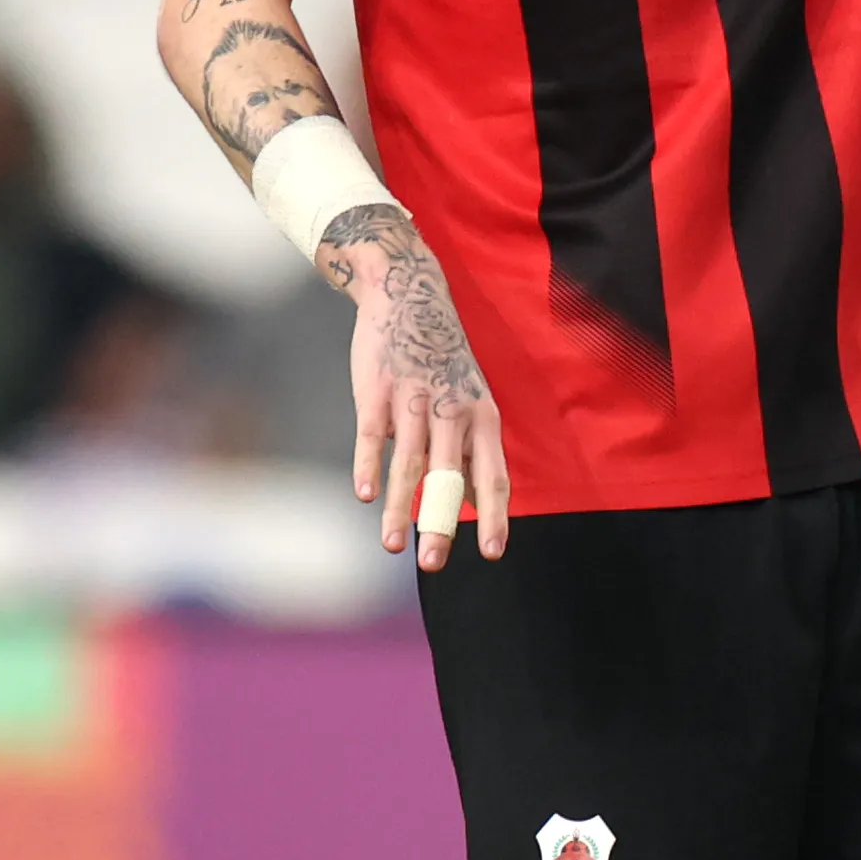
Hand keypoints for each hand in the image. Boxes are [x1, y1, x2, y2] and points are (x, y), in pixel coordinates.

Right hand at [320, 206, 509, 568]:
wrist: (408, 294)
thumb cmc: (442, 360)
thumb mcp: (471, 401)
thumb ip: (472, 452)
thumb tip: (479, 505)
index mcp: (483, 418)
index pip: (493, 477)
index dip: (495, 517)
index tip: (493, 554)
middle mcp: (453, 411)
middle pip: (450, 477)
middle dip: (441, 524)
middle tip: (433, 565)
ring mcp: (414, 400)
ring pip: (408, 463)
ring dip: (399, 507)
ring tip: (391, 546)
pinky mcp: (377, 391)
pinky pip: (373, 435)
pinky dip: (369, 466)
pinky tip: (365, 496)